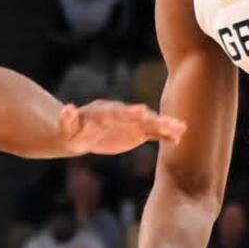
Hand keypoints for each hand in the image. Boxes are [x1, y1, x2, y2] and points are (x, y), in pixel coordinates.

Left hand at [52, 101, 182, 157]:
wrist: (79, 134)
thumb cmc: (72, 130)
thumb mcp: (67, 127)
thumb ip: (68, 119)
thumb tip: (67, 109)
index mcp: (105, 112)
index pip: (118, 111)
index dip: (129, 112)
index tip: (141, 111)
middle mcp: (122, 114)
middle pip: (138, 116)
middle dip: (152, 118)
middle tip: (167, 122)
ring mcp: (131, 123)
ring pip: (150, 123)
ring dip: (165, 125)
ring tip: (181, 128)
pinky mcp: (137, 132)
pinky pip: (153, 133)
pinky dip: (164, 135)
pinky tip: (178, 138)